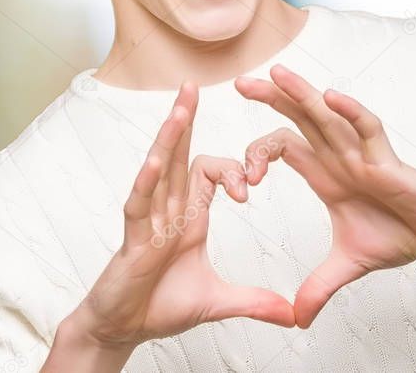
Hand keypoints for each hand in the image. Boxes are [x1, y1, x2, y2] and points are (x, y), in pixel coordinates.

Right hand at [68, 82, 294, 348]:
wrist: (124, 331)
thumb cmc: (161, 306)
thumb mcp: (218, 302)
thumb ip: (255, 302)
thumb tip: (292, 315)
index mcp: (188, 215)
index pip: (210, 172)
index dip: (234, 172)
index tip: (249, 189)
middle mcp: (167, 209)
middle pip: (178, 154)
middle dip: (185, 119)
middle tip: (193, 84)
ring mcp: (147, 221)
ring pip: (158, 170)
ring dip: (170, 138)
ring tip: (179, 107)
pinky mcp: (132, 239)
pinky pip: (139, 204)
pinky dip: (148, 183)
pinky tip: (156, 161)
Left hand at [235, 65, 415, 327]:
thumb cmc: (397, 235)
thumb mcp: (347, 264)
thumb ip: (319, 286)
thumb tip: (297, 318)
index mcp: (324, 173)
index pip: (283, 147)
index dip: (258, 154)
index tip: (243, 180)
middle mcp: (339, 155)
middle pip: (299, 119)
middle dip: (271, 99)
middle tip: (239, 83)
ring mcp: (361, 153)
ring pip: (327, 115)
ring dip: (302, 94)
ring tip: (276, 74)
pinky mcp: (385, 158)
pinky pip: (367, 127)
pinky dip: (350, 111)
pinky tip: (331, 97)